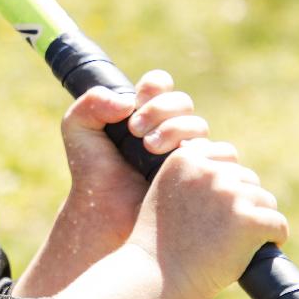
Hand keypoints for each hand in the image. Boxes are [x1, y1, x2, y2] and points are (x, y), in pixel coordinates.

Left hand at [61, 70, 209, 251]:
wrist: (105, 213)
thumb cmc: (93, 175)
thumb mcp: (78, 132)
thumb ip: (89, 104)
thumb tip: (126, 102)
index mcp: (144, 113)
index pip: (160, 84)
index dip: (153, 88)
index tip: (134, 104)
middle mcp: (169, 129)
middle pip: (182, 102)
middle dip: (160, 110)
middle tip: (135, 130)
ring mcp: (187, 151)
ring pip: (199, 125)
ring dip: (176, 130)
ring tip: (149, 149)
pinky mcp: (202, 173)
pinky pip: (221, 153)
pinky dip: (200, 153)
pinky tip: (175, 163)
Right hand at [127, 137, 289, 298]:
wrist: (156, 278)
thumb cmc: (160, 244)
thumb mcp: (165, 194)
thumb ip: (192, 177)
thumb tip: (232, 172)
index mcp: (186, 159)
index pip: (227, 154)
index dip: (228, 180)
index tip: (217, 205)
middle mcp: (209, 171)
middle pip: (248, 179)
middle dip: (243, 202)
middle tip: (225, 230)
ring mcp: (230, 194)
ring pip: (266, 201)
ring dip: (258, 219)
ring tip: (237, 242)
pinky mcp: (249, 220)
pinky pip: (278, 224)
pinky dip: (274, 237)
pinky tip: (259, 249)